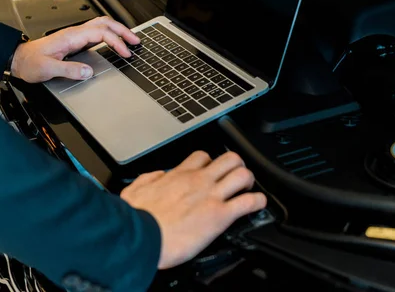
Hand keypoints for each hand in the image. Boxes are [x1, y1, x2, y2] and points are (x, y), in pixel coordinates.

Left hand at [11, 16, 139, 82]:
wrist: (18, 60)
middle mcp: (74, 33)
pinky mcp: (74, 40)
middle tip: (136, 41)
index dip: (116, 42)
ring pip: (101, 24)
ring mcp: (75, 35)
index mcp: (71, 37)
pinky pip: (96, 31)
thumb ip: (69, 70)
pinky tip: (114, 41)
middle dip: (123, 31)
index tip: (125, 53)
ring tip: (130, 39)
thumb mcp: (48, 69)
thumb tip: (89, 71)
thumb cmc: (30, 63)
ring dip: (117, 30)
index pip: (101, 33)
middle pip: (105, 23)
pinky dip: (110, 34)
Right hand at [120, 151, 266, 268]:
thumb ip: (150, 179)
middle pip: (228, 159)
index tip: (211, 170)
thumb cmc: (136, 218)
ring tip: (248, 189)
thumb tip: (158, 177)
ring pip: (242, 175)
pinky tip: (259, 205)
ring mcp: (211, 196)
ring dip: (249, 181)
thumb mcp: (136, 190)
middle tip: (235, 177)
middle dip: (236, 166)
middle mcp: (198, 181)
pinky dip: (258, 202)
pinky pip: (249, 202)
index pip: (202, 156)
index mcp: (178, 175)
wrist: (140, 238)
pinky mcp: (220, 215)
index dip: (210, 162)